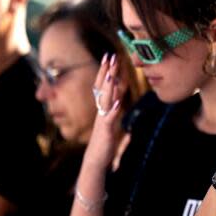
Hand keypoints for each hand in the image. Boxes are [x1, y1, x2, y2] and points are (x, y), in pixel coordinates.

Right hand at [85, 54, 122, 170]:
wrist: (96, 160)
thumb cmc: (105, 142)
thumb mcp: (111, 122)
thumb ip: (114, 110)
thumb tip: (119, 101)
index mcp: (103, 108)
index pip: (104, 86)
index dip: (107, 71)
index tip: (110, 56)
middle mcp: (101, 111)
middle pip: (103, 88)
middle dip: (107, 72)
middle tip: (111, 56)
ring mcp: (102, 119)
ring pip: (105, 100)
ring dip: (109, 87)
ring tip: (113, 74)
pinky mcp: (105, 130)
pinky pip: (110, 119)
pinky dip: (114, 110)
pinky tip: (119, 103)